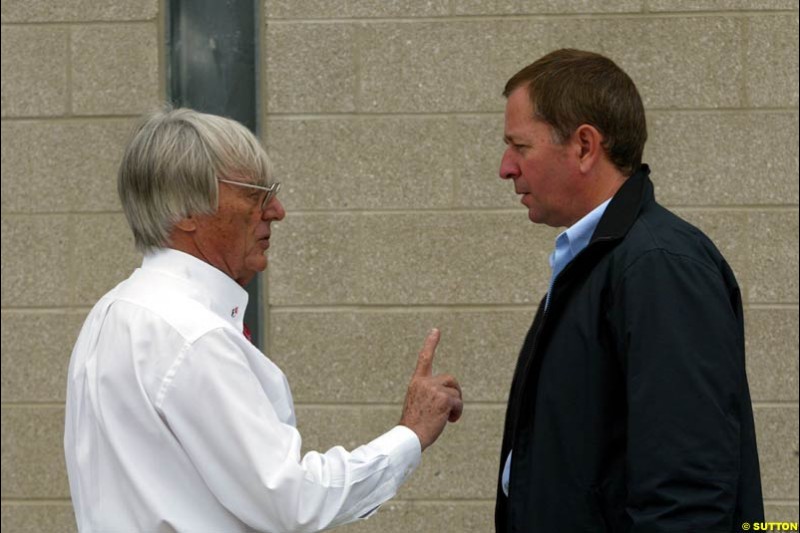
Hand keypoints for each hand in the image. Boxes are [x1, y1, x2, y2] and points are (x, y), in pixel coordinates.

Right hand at [399, 329, 462, 450]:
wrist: (409, 436)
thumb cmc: (414, 425)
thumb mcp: (417, 403)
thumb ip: (429, 394)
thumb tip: (448, 397)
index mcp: (417, 382)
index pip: (424, 358)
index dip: (431, 343)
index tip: (436, 331)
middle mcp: (425, 382)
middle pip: (450, 379)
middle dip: (454, 392)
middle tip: (451, 408)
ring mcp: (434, 389)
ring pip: (455, 392)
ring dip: (455, 405)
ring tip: (446, 417)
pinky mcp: (444, 398)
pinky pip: (458, 402)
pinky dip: (457, 412)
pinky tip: (449, 420)